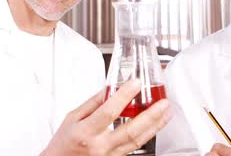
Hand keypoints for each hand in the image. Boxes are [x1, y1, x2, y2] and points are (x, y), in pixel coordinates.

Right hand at [41, 79, 171, 155]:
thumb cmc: (63, 143)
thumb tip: (112, 88)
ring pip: (137, 141)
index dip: (123, 96)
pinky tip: (155, 124)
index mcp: (86, 132)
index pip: (108, 112)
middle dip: (150, 116)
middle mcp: (99, 147)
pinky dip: (147, 134)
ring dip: (155, 125)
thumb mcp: (73, 117)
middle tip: (163, 103)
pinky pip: (134, 147)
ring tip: (166, 112)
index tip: (135, 83)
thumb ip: (94, 102)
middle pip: (130, 131)